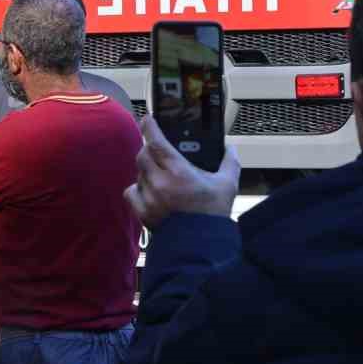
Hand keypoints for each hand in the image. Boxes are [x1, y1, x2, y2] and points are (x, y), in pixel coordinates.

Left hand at [124, 116, 240, 229]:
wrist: (201, 244)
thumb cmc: (213, 214)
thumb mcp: (227, 185)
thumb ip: (230, 163)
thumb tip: (231, 149)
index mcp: (179, 171)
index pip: (156, 141)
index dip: (149, 127)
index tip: (148, 119)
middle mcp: (160, 182)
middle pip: (143, 154)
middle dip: (149, 149)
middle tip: (157, 150)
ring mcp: (149, 197)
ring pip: (138, 173)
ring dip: (146, 169)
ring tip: (159, 174)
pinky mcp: (143, 212)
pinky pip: (131, 192)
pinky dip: (137, 188)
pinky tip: (148, 190)